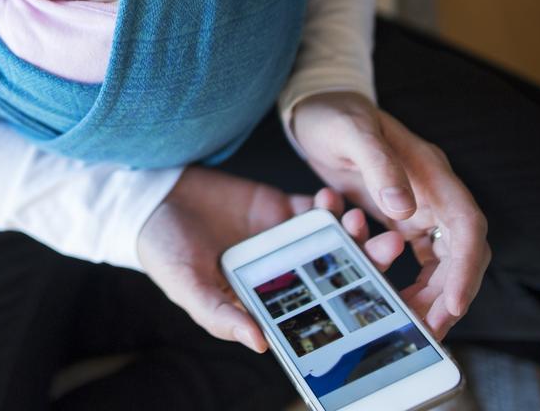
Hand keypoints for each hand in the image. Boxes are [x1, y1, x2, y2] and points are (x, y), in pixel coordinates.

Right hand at [137, 167, 404, 351]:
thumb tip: (259, 344)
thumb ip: (219, 314)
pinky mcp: (280, 209)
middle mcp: (281, 275)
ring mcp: (284, 241)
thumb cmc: (162, 249)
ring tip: (362, 220)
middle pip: (333, 274)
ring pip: (332, 242)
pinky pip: (314, 210)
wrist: (151, 196)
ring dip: (353, 232)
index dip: (343, 309)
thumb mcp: (186, 286)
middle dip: (365, 263)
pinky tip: (334, 200)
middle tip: (388, 249)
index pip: (311, 312)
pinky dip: (330, 206)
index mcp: (263, 301)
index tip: (373, 299)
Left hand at [290, 91, 490, 336]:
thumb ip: (378, 165)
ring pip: (441, 262)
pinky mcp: (399, 217)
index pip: (466, 227)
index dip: (465, 268)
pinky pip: (417, 259)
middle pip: (460, 253)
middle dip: (449, 295)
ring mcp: (418, 206)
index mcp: (432, 173)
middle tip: (429, 332)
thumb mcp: (351, 132)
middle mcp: (433, 193)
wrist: (316, 108)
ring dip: (431, 296)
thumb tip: (402, 209)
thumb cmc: (334, 114)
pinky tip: (393, 304)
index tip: (454, 304)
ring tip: (411, 327)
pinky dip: (410, 283)